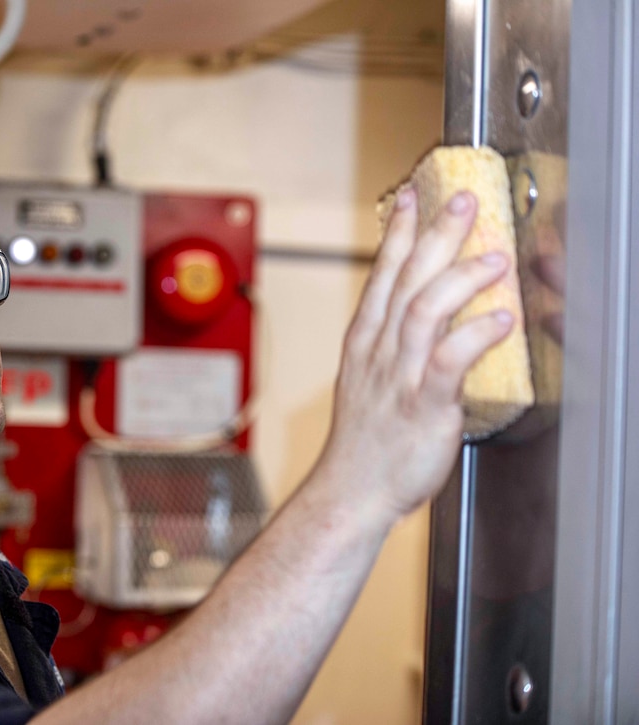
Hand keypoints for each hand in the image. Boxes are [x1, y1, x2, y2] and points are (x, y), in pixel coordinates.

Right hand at [316, 188, 514, 520]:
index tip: (415, 198)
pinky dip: (474, 337)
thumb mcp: (366, 381)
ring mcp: (399, 377)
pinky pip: (449, 362)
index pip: (382, 275)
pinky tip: (501, 320)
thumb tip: (419, 318)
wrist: (351, 490)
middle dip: (436, 235)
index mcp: (364, 342)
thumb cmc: (365, 442)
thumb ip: (392, 346)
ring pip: (425, 311)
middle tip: (463, 201)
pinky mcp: (423, 406)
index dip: (401, 234)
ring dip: (461, 278)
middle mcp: (379, 352)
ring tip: (494, 257)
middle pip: (406, 280)